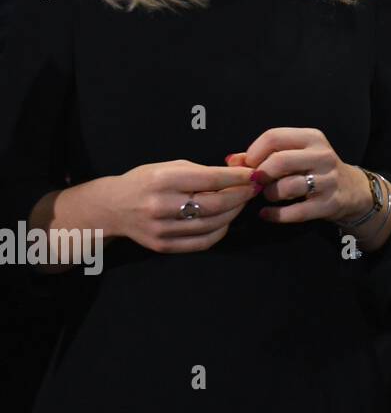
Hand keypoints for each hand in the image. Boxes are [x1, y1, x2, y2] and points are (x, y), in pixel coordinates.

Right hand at [106, 160, 257, 253]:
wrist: (112, 207)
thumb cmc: (147, 180)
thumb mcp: (171, 167)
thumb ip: (204, 171)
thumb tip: (241, 172)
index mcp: (164, 179)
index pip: (211, 179)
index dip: (238, 177)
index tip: (255, 174)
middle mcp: (161, 205)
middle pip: (215, 204)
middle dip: (241, 195)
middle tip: (254, 188)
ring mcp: (162, 229)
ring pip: (213, 224)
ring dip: (234, 212)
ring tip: (242, 202)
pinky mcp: (163, 246)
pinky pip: (203, 242)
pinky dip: (221, 230)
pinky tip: (226, 219)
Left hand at [231, 127, 370, 225]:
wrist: (351, 189)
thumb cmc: (313, 168)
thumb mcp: (295, 154)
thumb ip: (263, 155)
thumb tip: (231, 160)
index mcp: (312, 138)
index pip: (274, 137)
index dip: (254, 152)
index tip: (250, 165)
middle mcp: (323, 156)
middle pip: (280, 161)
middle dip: (261, 174)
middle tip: (257, 182)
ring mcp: (328, 181)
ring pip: (286, 187)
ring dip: (270, 194)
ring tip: (269, 196)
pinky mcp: (329, 204)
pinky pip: (294, 212)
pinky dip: (274, 215)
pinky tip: (267, 214)